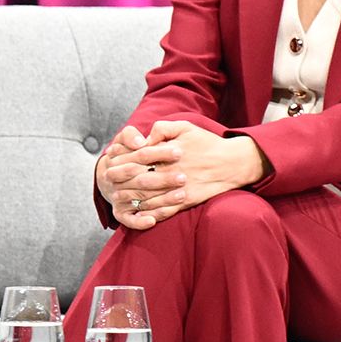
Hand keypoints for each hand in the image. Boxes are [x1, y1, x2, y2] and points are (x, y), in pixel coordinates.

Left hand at [97, 119, 266, 229]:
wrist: (232, 163)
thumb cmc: (208, 143)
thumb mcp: (186, 127)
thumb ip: (163, 128)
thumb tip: (145, 136)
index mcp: (168, 152)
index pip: (138, 157)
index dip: (122, 160)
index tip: (110, 163)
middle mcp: (171, 171)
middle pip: (139, 178)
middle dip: (121, 181)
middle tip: (108, 183)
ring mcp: (178, 188)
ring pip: (149, 197)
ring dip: (131, 199)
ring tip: (118, 200)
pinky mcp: (186, 201)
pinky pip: (164, 210)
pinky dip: (149, 214)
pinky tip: (139, 214)